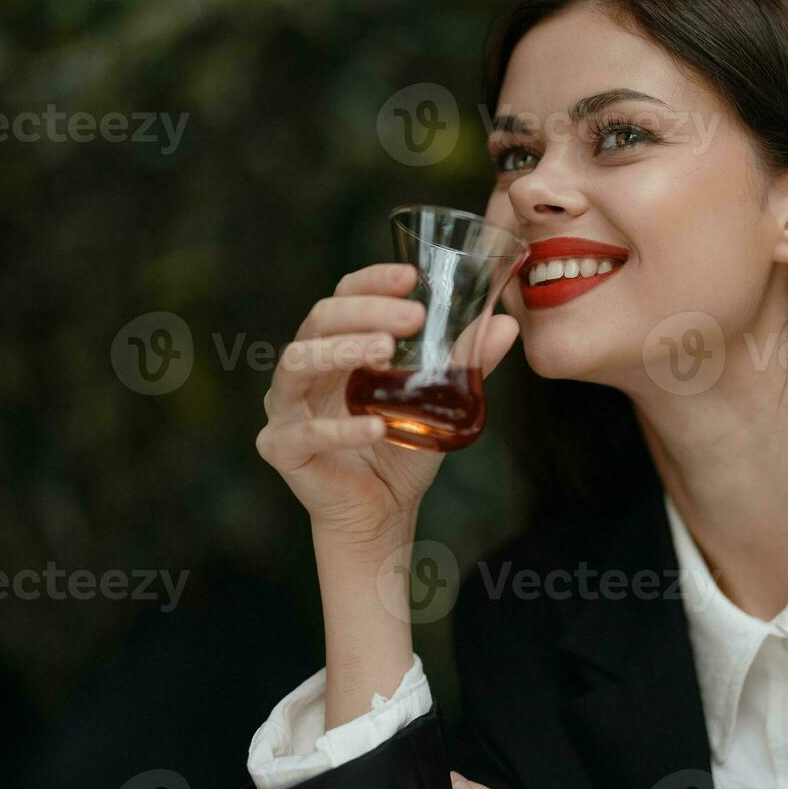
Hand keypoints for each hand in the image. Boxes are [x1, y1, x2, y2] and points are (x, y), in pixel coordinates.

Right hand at [254, 262, 518, 546]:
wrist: (383, 512)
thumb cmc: (402, 448)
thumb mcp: (439, 400)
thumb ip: (465, 363)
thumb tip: (506, 324)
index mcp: (336, 346)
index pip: (344, 297)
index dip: (372, 281)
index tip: (411, 276)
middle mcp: (305, 368)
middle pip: (321, 320)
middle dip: (366, 311)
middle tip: (412, 317)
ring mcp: (286, 406)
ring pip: (298, 362)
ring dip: (341, 350)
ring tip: (384, 351)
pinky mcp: (281, 447)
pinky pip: (304, 433)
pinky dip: (339, 428)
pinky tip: (374, 428)